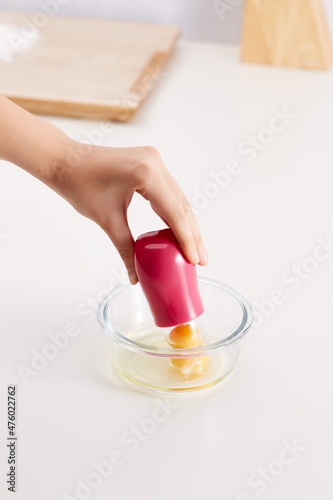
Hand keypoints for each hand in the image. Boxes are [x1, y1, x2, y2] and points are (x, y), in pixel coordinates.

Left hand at [54, 142, 207, 283]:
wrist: (65, 160)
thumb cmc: (79, 185)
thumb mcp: (107, 220)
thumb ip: (126, 249)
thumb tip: (135, 277)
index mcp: (146, 173)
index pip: (174, 212)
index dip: (186, 239)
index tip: (195, 260)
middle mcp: (156, 163)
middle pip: (181, 205)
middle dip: (192, 234)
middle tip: (202, 260)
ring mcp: (155, 161)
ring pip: (178, 199)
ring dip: (186, 224)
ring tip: (195, 250)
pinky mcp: (151, 163)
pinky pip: (169, 192)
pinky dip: (175, 212)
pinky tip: (180, 231)